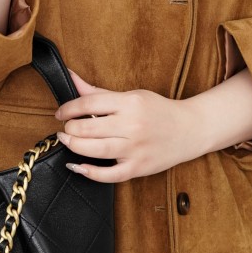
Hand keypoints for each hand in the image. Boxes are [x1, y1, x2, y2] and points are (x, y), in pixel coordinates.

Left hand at [54, 69, 202, 182]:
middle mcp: (132, 125)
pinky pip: (109, 175)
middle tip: (65, 129)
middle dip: (69, 129)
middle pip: (87, 128)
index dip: (68, 109)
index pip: (88, 104)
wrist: (190, 129)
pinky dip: (90, 172)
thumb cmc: (157, 111)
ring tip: (67, 141)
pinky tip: (78, 166)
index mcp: (129, 103)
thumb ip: (97, 91)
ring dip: (73, 146)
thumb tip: (69, 77)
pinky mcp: (138, 167)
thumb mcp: (130, 95)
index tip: (60, 113)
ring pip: (94, 150)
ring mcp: (135, 148)